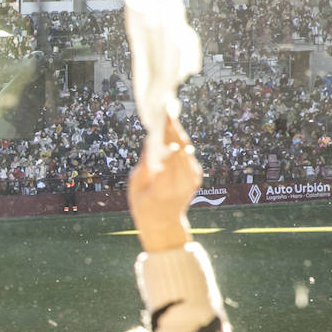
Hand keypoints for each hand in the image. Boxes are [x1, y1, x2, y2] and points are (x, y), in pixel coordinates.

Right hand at [128, 115, 201, 251]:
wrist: (163, 223)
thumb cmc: (143, 204)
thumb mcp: (136, 185)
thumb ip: (145, 163)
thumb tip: (152, 139)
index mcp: (164, 188)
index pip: (169, 157)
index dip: (167, 136)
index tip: (162, 119)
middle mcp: (182, 183)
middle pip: (180, 148)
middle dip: (172, 128)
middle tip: (165, 108)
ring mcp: (191, 179)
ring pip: (186, 148)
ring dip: (177, 131)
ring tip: (169, 113)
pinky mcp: (196, 175)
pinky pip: (188, 153)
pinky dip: (180, 140)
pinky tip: (173, 128)